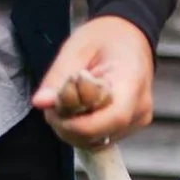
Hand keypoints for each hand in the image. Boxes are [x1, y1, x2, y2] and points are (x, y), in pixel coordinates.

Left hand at [32, 16, 154, 149]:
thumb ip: (59, 78)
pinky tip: (78, 110)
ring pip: (98, 141)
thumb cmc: (105, 38)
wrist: (130, 37)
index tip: (54, 109)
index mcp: (131, 83)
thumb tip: (40, 103)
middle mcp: (139, 109)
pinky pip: (101, 138)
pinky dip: (83, 130)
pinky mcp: (131, 127)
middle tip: (53, 103)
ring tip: (66, 104)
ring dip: (74, 130)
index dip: (77, 124)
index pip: (108, 120)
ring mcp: (137, 121)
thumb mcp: (76, 49)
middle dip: (69, 126)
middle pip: (99, 136)